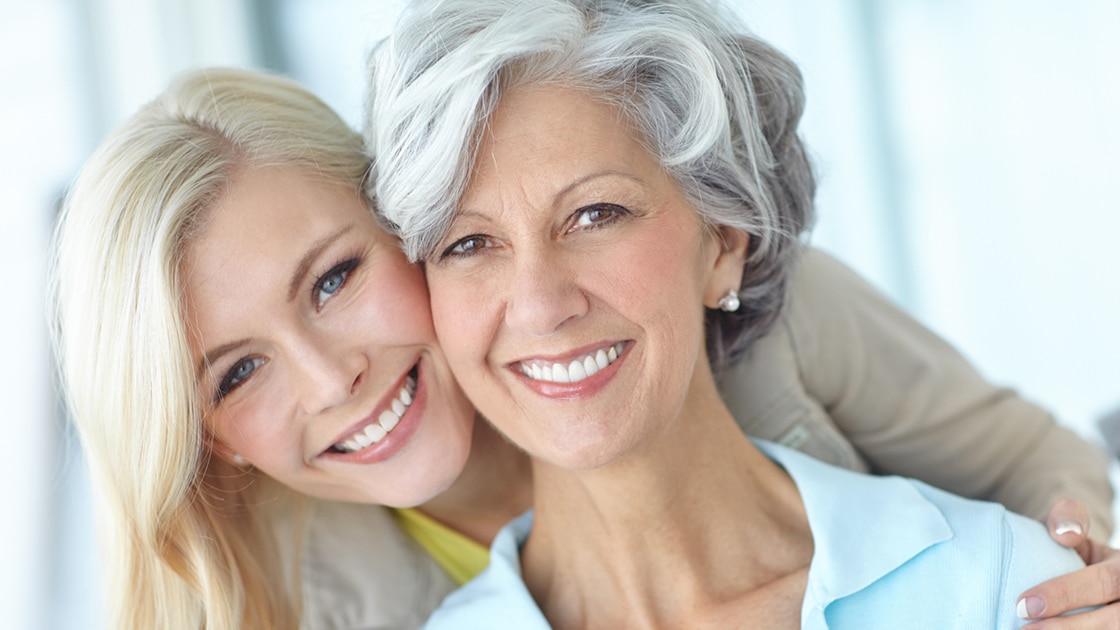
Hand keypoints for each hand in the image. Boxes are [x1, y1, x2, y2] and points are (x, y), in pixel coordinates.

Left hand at [1017, 499, 1119, 626]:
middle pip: (1113, 622)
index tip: (1024, 605)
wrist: (1096, 573)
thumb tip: (1065, 534)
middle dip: (1068, 628)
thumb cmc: (1078, 552)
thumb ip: (1067, 519)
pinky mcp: (1118, 627)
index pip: (1104, 582)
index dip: (1064, 595)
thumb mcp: (1077, 530)